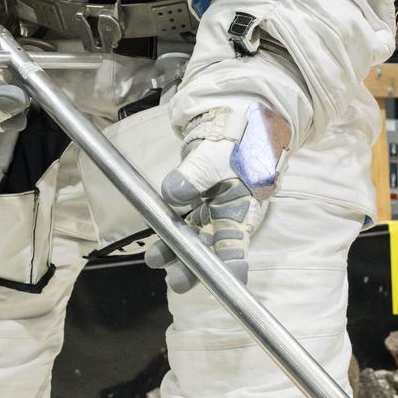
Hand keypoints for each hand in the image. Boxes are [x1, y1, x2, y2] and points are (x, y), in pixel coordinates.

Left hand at [145, 99, 290, 291]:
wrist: (239, 115)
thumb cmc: (239, 136)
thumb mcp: (218, 152)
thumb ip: (195, 173)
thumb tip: (173, 193)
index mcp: (243, 206)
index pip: (238, 243)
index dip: (232, 266)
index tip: (226, 283)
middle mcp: (230, 213)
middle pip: (213, 248)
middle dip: (195, 266)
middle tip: (176, 281)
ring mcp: (214, 207)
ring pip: (195, 236)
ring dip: (176, 250)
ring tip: (154, 259)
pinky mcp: (200, 199)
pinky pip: (184, 221)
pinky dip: (171, 231)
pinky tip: (156, 240)